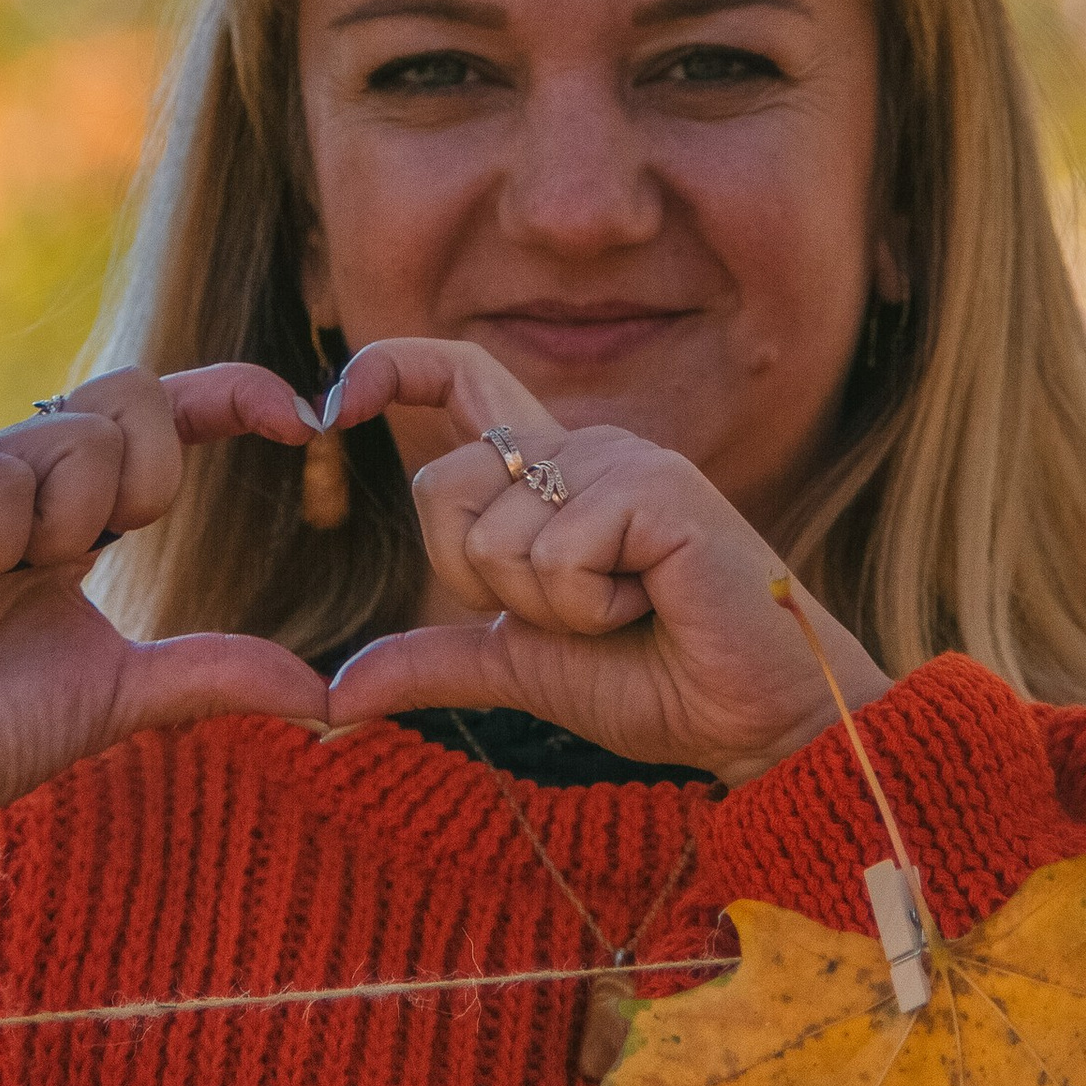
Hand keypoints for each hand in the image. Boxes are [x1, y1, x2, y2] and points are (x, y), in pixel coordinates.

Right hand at [0, 364, 326, 837]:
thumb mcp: (125, 696)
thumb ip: (216, 674)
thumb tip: (326, 692)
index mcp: (78, 510)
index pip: (168, 419)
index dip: (234, 396)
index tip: (304, 420)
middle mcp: (23, 475)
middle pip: (132, 394)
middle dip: (148, 476)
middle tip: (92, 555)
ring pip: (74, 436)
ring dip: (66, 524)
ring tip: (5, 580)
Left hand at [319, 337, 886, 783]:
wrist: (753, 719)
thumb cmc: (655, 681)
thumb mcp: (521, 667)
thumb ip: (433, 661)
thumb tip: (336, 693)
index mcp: (548, 471)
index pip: (458, 376)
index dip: (389, 366)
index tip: (332, 401)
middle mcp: (580, 446)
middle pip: (441, 488)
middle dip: (481, 583)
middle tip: (575, 612)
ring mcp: (620, 458)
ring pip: (496, 538)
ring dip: (550, 609)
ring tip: (628, 608)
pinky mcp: (656, 486)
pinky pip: (556, 556)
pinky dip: (591, 608)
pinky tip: (655, 603)